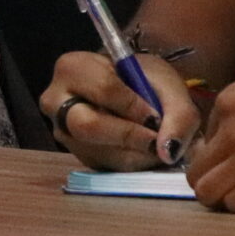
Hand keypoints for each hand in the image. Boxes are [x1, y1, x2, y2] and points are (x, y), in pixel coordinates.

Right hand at [40, 50, 199, 168]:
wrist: (132, 95)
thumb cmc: (143, 81)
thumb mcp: (168, 85)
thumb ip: (178, 114)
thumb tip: (168, 151)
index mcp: (72, 69)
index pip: (102, 88)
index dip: (133, 105)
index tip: (155, 114)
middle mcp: (56, 102)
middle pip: (88, 126)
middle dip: (128, 135)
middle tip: (156, 140)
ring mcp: (64, 133)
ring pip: (99, 153)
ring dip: (135, 153)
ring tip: (156, 144)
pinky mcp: (78, 156)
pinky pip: (105, 167)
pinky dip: (132, 163)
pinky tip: (145, 151)